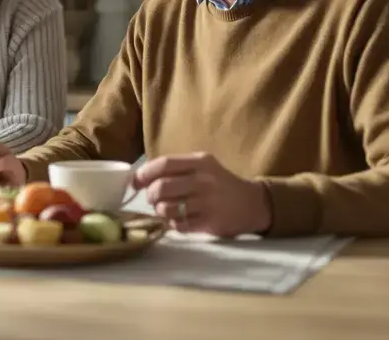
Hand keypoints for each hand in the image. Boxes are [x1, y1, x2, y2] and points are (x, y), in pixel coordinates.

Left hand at [132, 152, 271, 237]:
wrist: (253, 203)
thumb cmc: (220, 183)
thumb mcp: (202, 167)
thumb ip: (175, 169)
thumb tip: (139, 178)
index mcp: (200, 162)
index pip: (163, 164)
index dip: (144, 174)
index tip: (135, 183)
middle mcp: (204, 180)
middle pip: (161, 187)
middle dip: (151, 196)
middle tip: (154, 200)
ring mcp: (208, 202)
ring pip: (167, 208)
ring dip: (161, 212)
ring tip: (167, 211)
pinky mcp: (210, 222)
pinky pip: (179, 225)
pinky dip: (174, 224)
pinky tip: (180, 220)